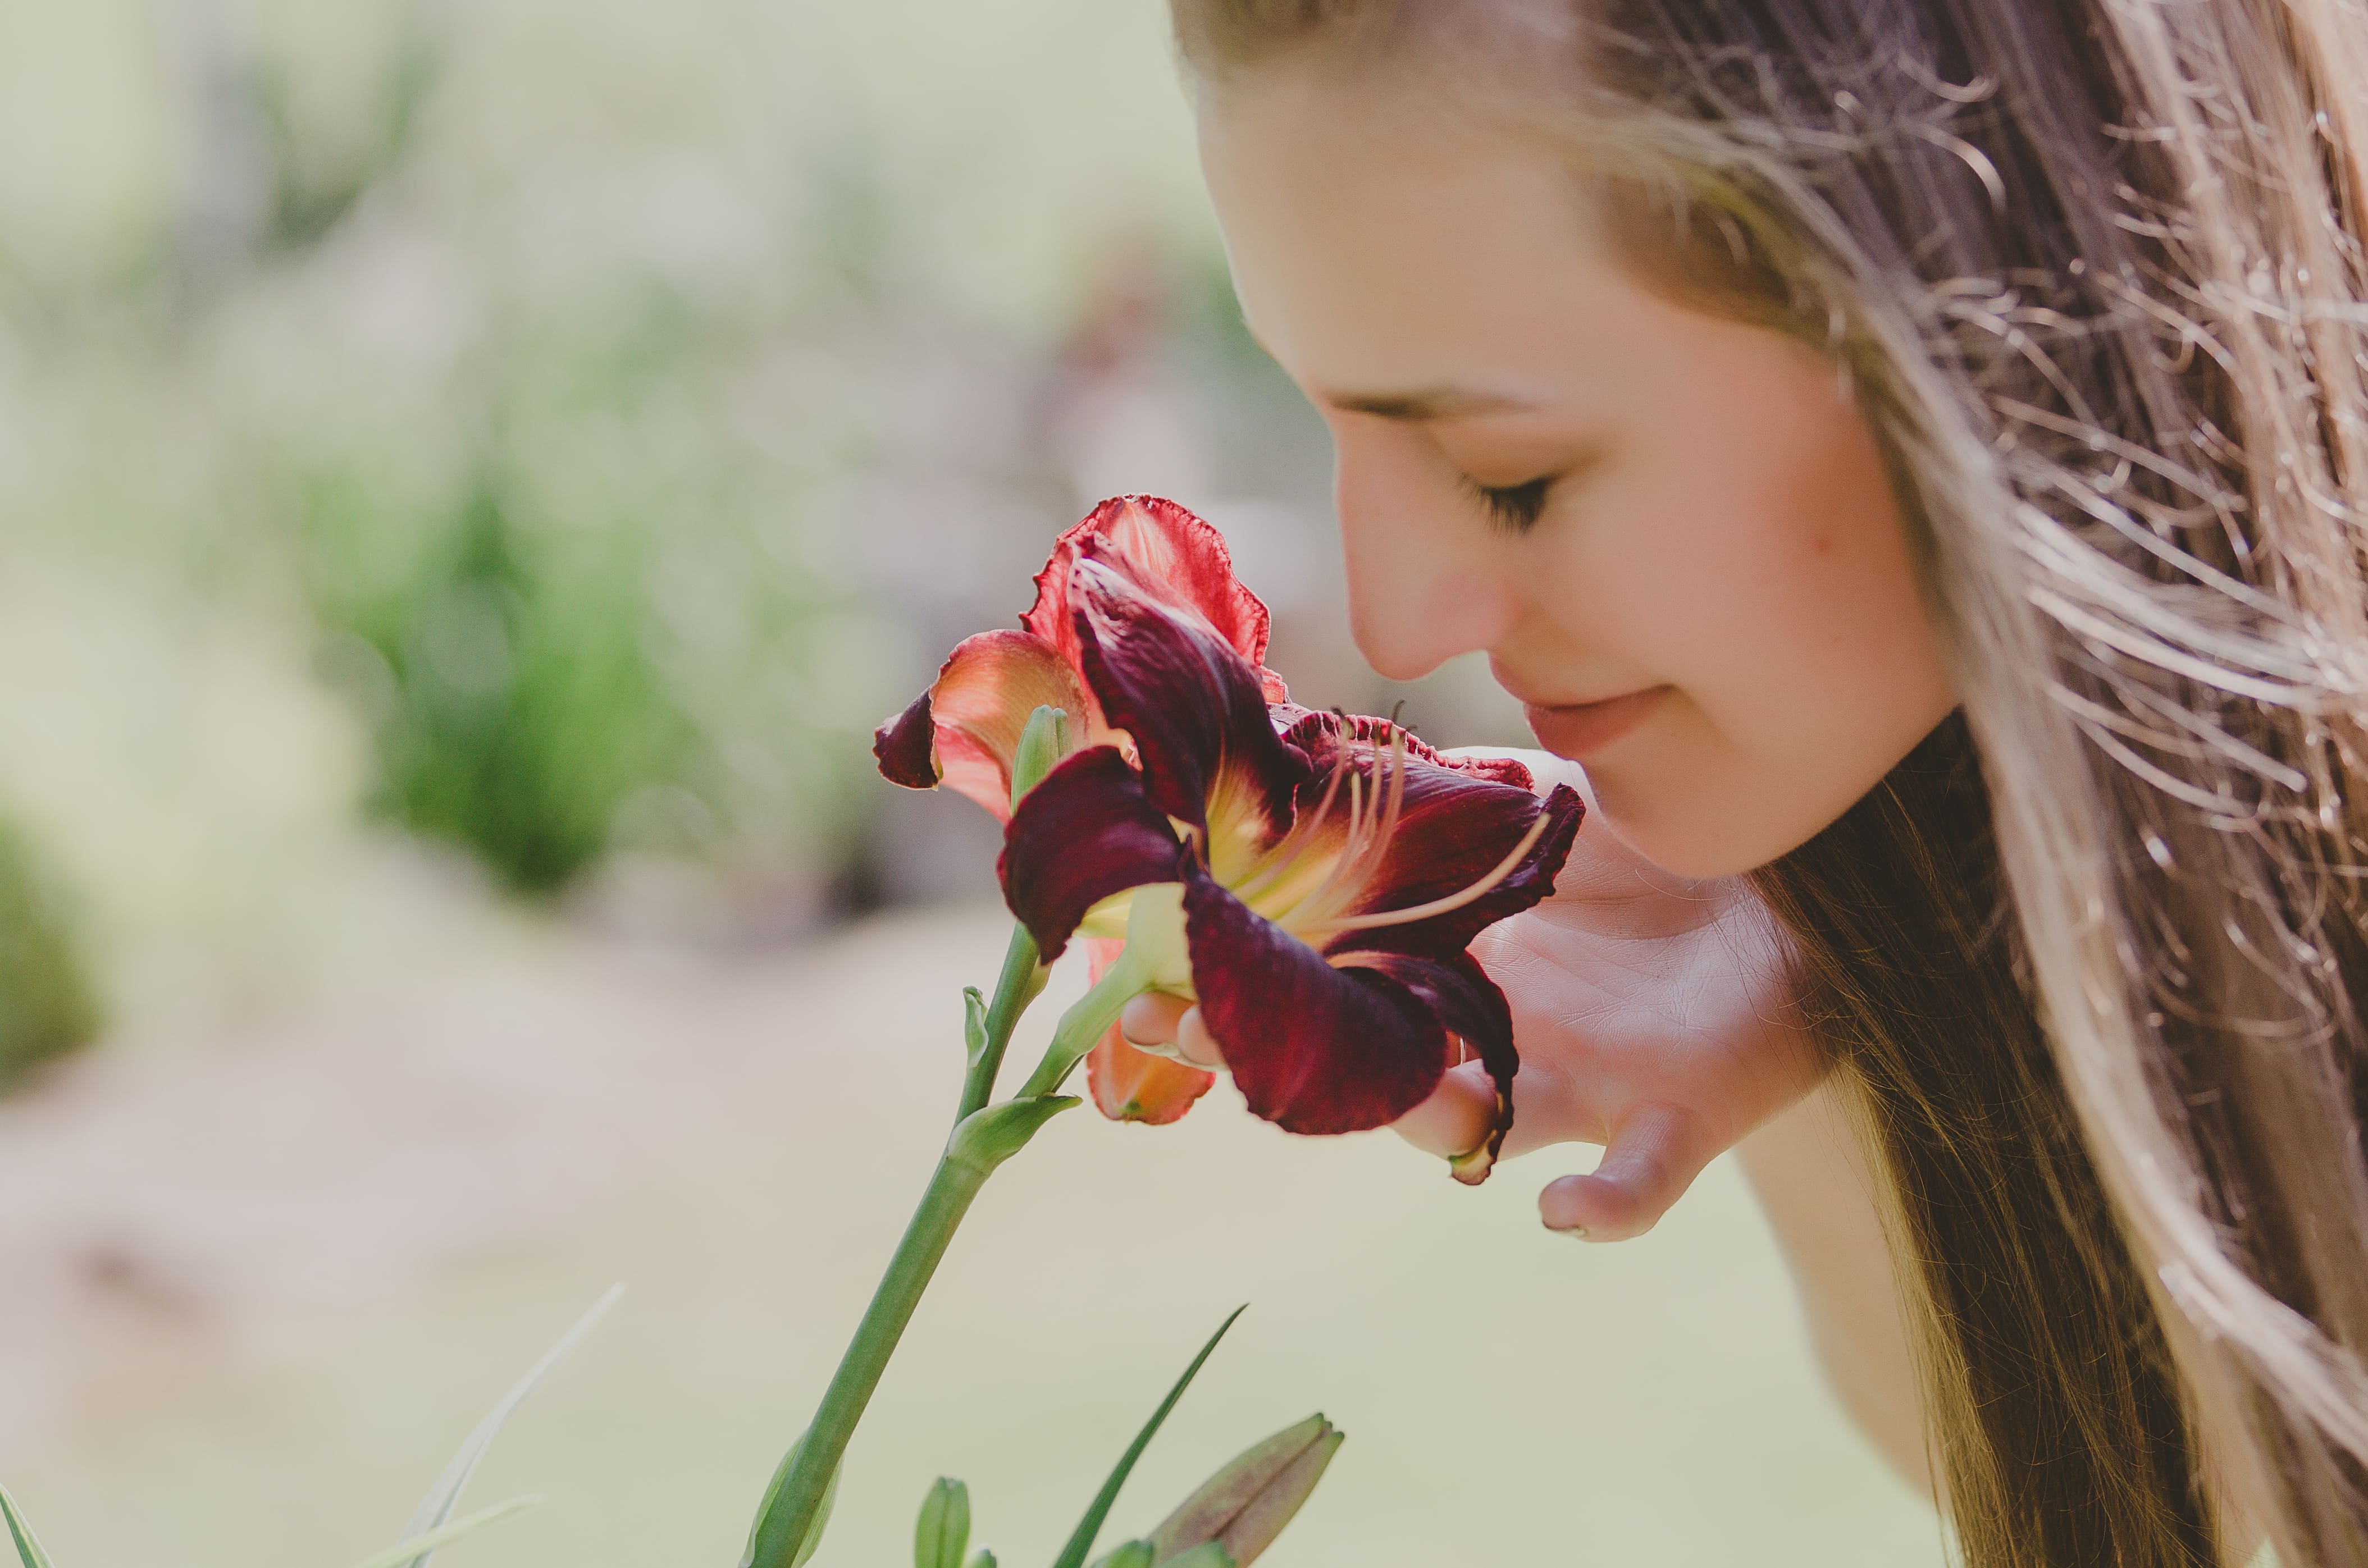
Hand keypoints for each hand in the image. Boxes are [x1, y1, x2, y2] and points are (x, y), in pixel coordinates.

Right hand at [1118, 749, 1825, 1240]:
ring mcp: (1576, 1086)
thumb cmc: (1654, 847)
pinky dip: (1603, 1200)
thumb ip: (1430, 786)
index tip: (1143, 991)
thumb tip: (1302, 729)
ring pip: (1481, 1129)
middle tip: (1207, 1046)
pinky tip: (1563, 1205)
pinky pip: (1634, 1180)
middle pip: (1369, 1073)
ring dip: (1434, 1125)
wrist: (1804, 889)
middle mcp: (1490, 1037)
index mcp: (1443, 962)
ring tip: (1403, 1101)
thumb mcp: (1534, 798)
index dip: (1235, 993)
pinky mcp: (1674, 1119)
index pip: (1320, 988)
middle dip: (1291, 1071)